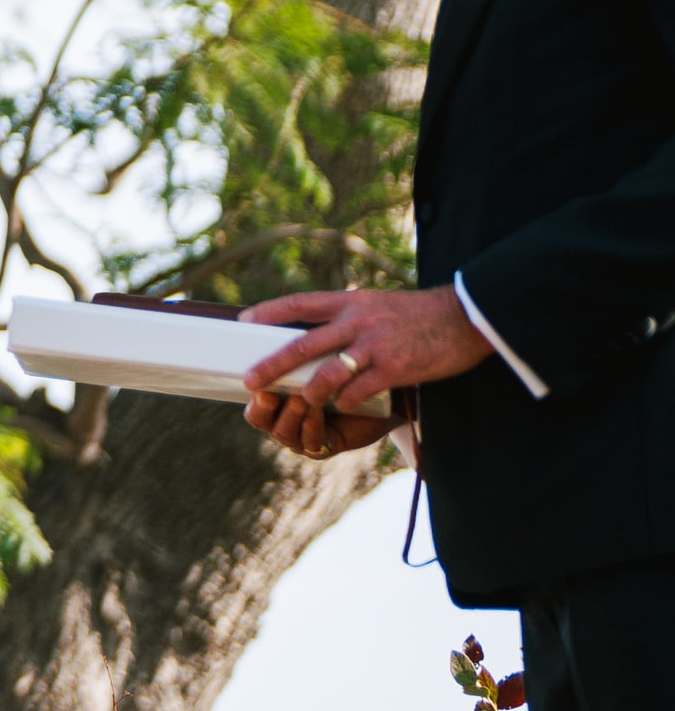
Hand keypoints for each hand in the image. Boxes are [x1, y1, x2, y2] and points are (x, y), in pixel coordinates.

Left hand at [239, 284, 487, 453]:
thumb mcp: (378, 304)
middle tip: (249, 380)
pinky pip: (358, 391)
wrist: (467, 318)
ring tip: (296, 403)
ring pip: (326, 373)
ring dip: (307, 392)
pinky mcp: (394, 368)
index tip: (243, 321)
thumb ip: (348, 315)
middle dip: (272, 364)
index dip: (269, 312)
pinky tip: (342, 407)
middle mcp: (357, 321)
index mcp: (350, 302)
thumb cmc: (419, 315)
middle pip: (302, 344)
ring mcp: (374, 345)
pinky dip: (345, 402)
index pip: (300, 304)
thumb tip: (319, 328)